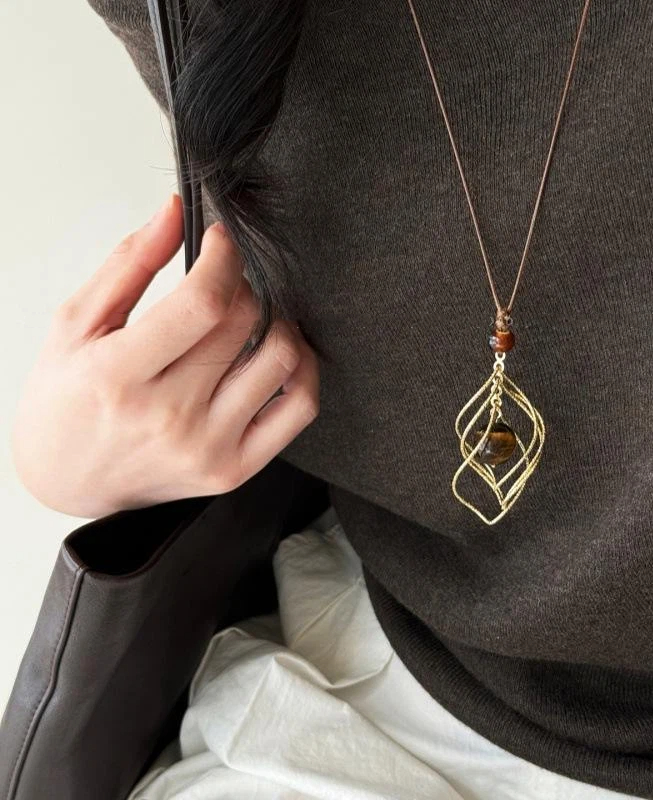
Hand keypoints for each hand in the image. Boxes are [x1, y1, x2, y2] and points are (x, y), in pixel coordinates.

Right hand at [10, 193, 318, 517]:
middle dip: (243, 284)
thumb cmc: (66, 403)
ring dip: (278, 322)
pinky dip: (305, 370)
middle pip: (245, 323)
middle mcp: (169, 417)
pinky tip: (279, 353)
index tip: (220, 242)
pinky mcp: (234, 469)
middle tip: (227, 281)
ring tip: (252, 317)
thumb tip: (174, 211)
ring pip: (282, 361)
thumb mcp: (76, 324)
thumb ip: (129, 264)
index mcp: (119, 375)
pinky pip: (300, 409)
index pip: (204, 302)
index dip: (224, 258)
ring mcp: (208, 447)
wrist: (67, 481)